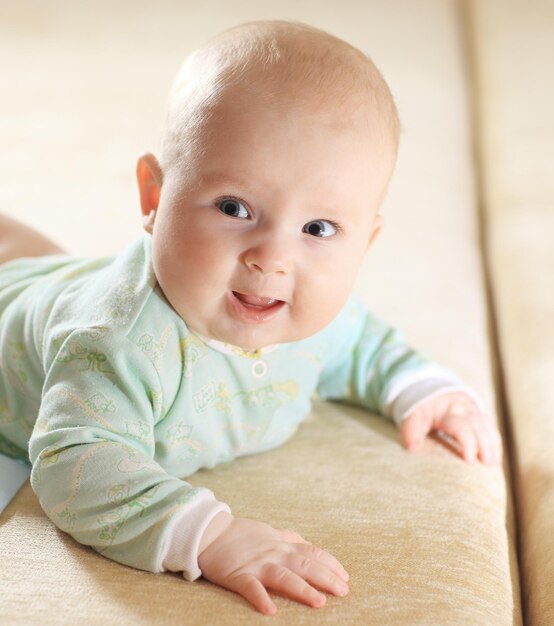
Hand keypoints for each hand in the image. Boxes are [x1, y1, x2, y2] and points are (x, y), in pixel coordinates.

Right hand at [197, 512, 349, 614]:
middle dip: (326, 578)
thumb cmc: (241, 534)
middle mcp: (274, 553)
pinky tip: (271, 610)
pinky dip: (261, 598)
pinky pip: (251, 588)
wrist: (210, 532)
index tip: (345, 577)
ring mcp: (257, 564)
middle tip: (343, 591)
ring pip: (284, 576)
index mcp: (281, 545)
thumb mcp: (269, 531)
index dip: (330, 564)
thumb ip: (288, 538)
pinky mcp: (238, 575)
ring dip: (302, 589)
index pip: (312, 552)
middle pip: (305, 564)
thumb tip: (306, 544)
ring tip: (319, 602)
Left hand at [400, 391, 501, 464]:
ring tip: (494, 463)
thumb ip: (411, 429)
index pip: (462, 427)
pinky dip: (495, 441)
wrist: (434, 392)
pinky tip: (496, 457)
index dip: (468, 443)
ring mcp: (473, 411)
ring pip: (487, 426)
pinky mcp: (479, 415)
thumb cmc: (423, 409)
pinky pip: (490, 427)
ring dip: (493, 444)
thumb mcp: (413, 415)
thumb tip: (412, 447)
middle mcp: (463, 409)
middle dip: (485, 445)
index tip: (470, 460)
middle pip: (479, 426)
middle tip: (487, 464)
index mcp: (447, 411)